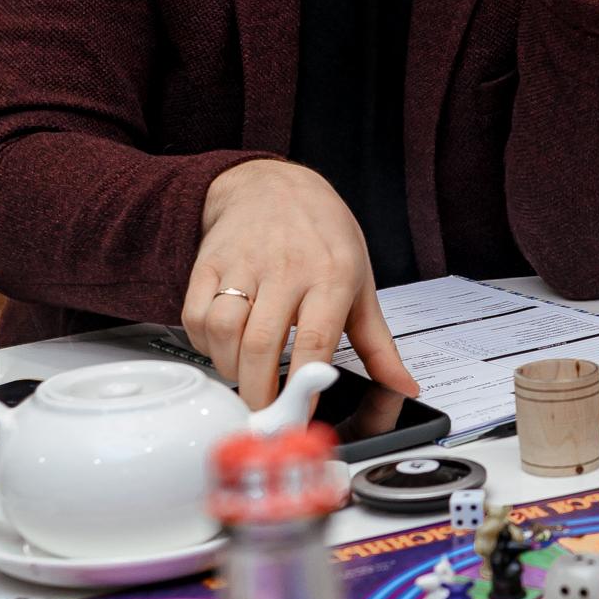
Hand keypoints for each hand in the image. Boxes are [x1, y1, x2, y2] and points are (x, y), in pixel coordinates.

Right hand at [181, 162, 418, 410]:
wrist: (275, 184)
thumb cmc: (323, 236)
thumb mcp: (361, 283)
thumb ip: (379, 344)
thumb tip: (404, 386)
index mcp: (332, 277)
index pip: (317, 340)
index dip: (304, 385)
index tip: (300, 414)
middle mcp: (287, 269)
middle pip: (261, 344)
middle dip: (259, 390)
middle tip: (264, 410)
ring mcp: (244, 264)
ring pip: (224, 330)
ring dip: (228, 367)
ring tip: (243, 376)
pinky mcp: (209, 262)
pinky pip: (195, 313)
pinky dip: (203, 342)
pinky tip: (221, 346)